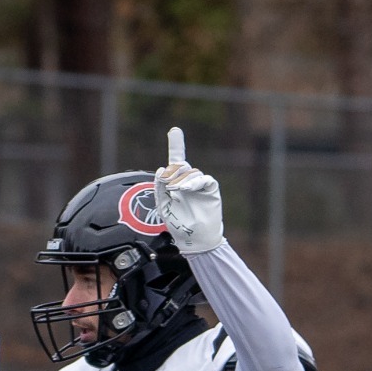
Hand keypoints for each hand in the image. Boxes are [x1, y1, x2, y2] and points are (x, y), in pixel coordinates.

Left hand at [154, 127, 224, 254]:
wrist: (195, 239)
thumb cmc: (179, 224)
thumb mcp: (163, 205)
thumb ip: (160, 187)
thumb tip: (161, 168)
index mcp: (176, 183)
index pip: (176, 161)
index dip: (176, 145)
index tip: (175, 131)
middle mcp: (189, 181)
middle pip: (181, 165)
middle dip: (172, 171)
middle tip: (167, 183)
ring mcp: (200, 184)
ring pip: (191, 171)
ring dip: (181, 179)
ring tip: (175, 190)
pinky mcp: (211, 189)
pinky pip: (204, 179)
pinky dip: (193, 182)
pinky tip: (185, 189)